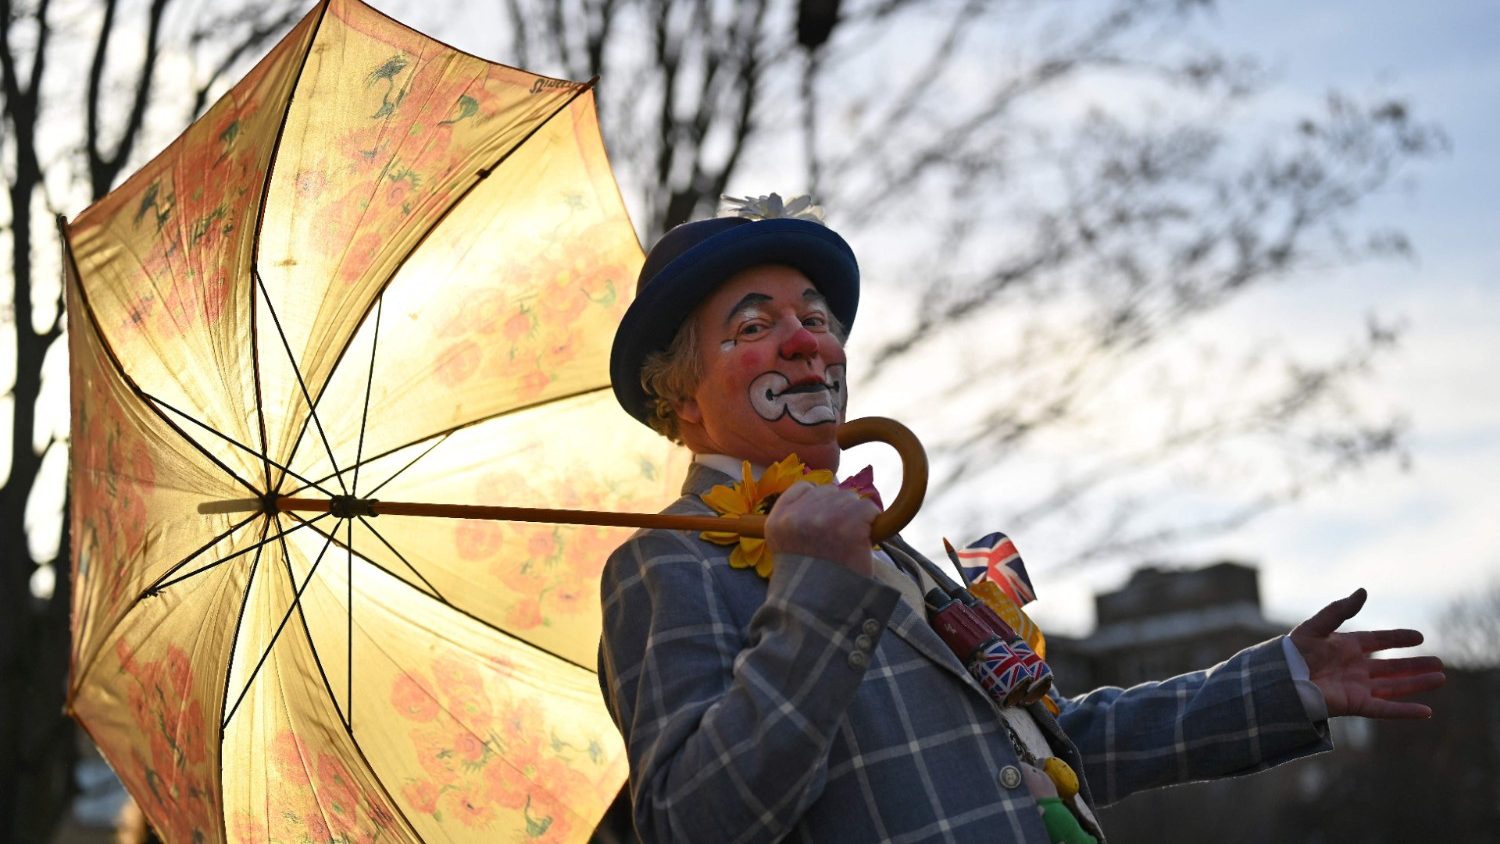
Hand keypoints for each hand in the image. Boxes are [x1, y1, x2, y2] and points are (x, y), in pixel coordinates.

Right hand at [765, 481, 879, 576]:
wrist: (823, 610)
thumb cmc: (808, 582)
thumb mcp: (787, 548)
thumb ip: (797, 520)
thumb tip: (827, 496)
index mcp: (777, 521)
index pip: (803, 488)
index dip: (818, 501)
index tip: (825, 519)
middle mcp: (798, 516)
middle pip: (829, 491)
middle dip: (838, 509)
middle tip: (840, 536)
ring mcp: (824, 519)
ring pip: (849, 498)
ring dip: (855, 515)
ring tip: (850, 540)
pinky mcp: (850, 526)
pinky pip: (868, 509)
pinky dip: (871, 522)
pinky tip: (863, 540)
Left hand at [1290, 588, 1445, 718]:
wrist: (1279, 680)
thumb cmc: (1292, 653)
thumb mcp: (1316, 627)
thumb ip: (1339, 610)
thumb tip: (1363, 592)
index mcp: (1345, 647)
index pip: (1379, 641)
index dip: (1398, 638)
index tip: (1419, 637)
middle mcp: (1355, 668)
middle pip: (1392, 667)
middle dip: (1415, 666)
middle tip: (1440, 663)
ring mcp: (1357, 687)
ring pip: (1394, 686)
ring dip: (1417, 683)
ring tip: (1441, 678)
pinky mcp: (1355, 705)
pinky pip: (1385, 709)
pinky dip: (1405, 711)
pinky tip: (1426, 711)